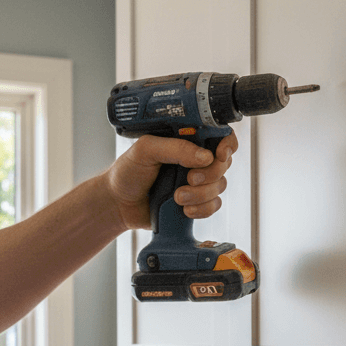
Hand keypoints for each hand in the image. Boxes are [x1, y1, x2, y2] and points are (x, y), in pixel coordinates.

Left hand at [106, 131, 237, 230]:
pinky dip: (201, 209)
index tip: (219, 154)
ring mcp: (197, 182)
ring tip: (177, 197)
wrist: (119, 204)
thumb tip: (205, 156)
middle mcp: (195, 159)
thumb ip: (175, 148)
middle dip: (210, 174)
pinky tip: (184, 209)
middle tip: (189, 178)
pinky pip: (213, 206)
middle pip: (224, 164)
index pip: (218, 136)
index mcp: (186, 140)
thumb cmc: (128, 172)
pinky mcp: (196, 202)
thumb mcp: (146, 150)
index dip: (226, 144)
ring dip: (201, 194)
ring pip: (219, 186)